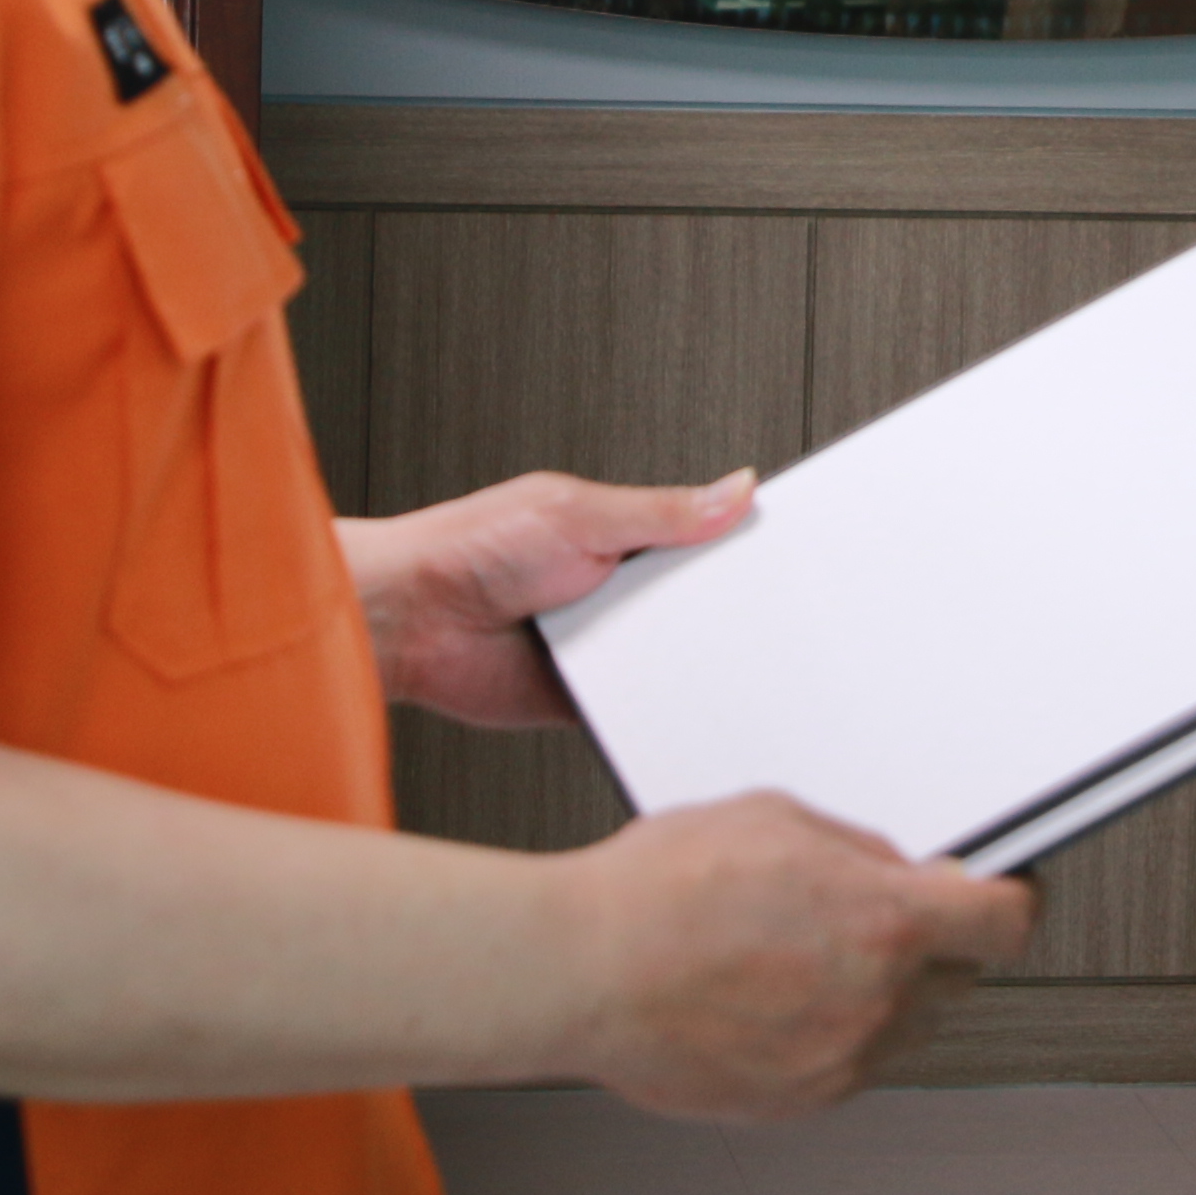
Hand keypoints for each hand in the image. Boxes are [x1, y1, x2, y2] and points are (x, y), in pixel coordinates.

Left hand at [345, 466, 755, 727]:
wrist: (411, 622)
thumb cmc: (469, 547)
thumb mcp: (578, 513)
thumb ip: (662, 512)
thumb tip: (736, 488)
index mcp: (620, 532)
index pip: (700, 537)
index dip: (739, 544)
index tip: (784, 551)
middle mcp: (616, 588)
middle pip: (698, 602)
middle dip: (722, 609)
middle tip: (750, 611)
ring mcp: (605, 645)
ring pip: (676, 658)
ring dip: (686, 658)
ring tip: (702, 653)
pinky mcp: (589, 698)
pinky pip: (640, 706)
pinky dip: (656, 704)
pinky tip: (667, 695)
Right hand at [556, 793, 1035, 1119]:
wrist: (577, 972)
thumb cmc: (657, 892)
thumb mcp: (778, 820)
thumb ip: (861, 852)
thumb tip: (901, 871)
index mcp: (886, 925)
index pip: (1008, 922)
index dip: (1013, 900)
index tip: (1005, 892)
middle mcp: (876, 1004)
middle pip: (961, 978)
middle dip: (936, 943)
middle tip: (880, 913)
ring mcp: (839, 1064)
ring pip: (908, 1027)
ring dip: (887, 991)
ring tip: (808, 952)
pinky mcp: (798, 1103)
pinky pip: (852, 1064)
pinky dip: (836, 1031)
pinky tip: (778, 993)